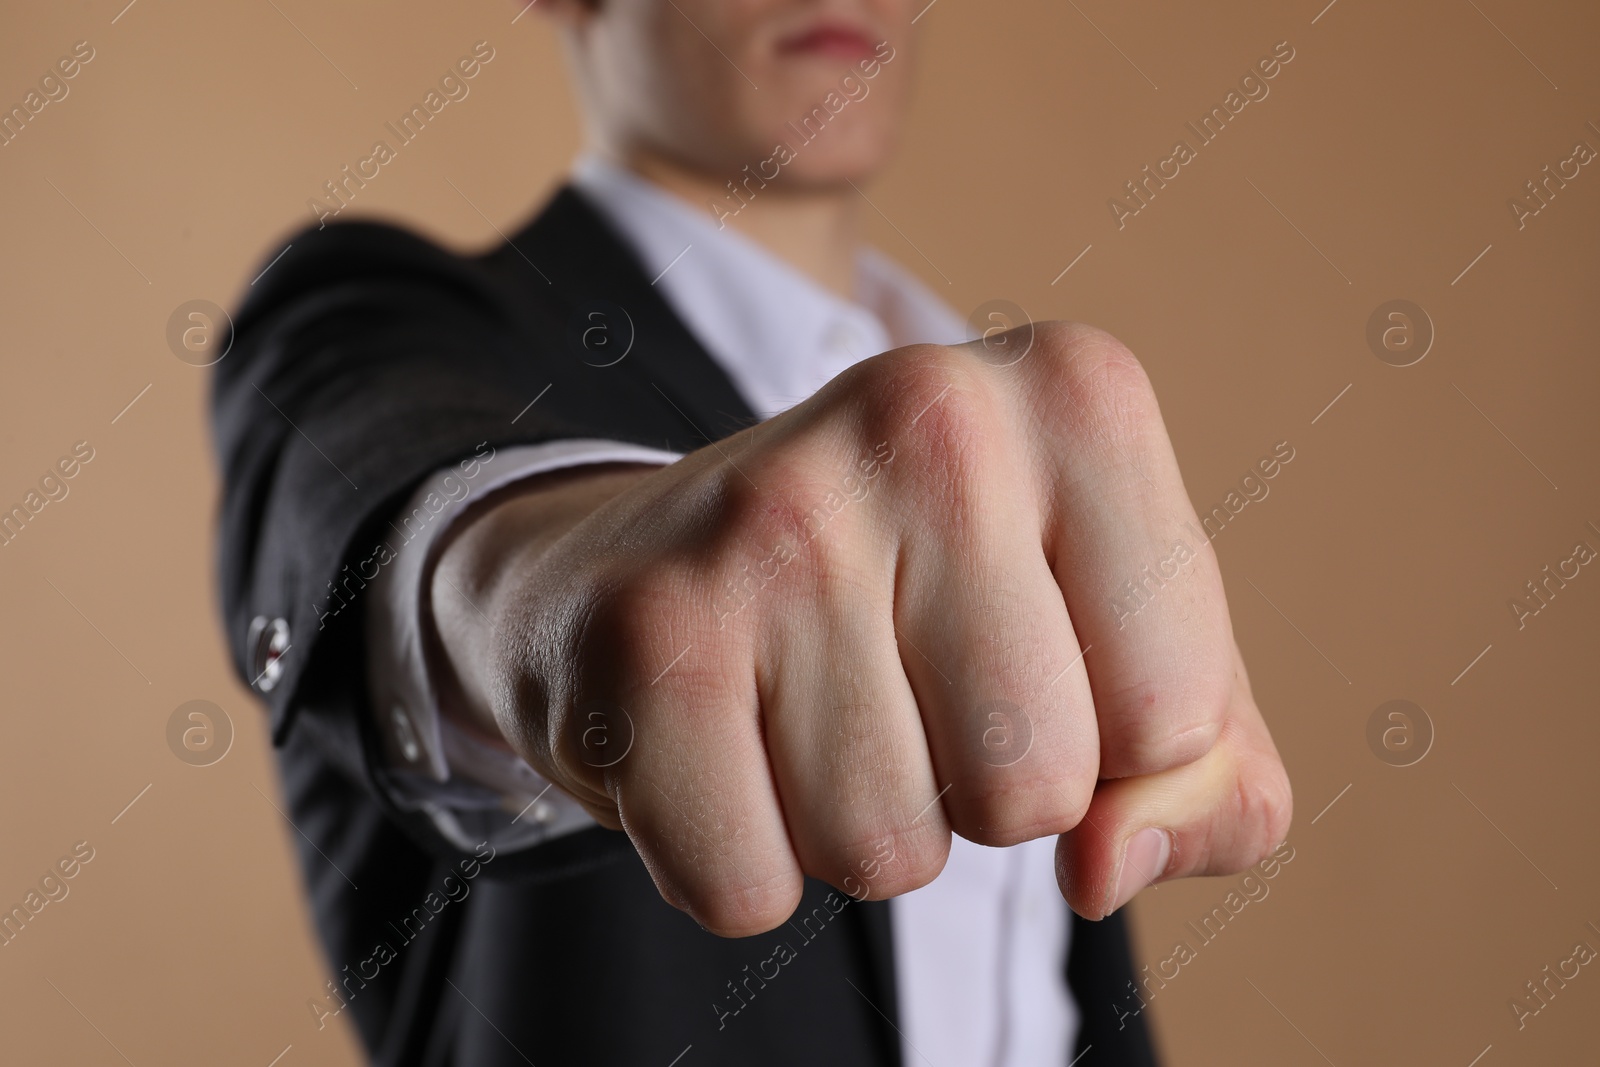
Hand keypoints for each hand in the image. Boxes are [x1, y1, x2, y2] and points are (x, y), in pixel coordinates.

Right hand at [432, 321, 1291, 934]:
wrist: (647, 551)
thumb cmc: (922, 602)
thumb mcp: (1115, 648)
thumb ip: (1208, 776)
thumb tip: (1105, 869)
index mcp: (1079, 396)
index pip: (1175, 719)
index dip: (1108, 748)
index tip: (1024, 660)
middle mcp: (930, 419)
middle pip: (1035, 788)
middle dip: (978, 794)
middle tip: (900, 687)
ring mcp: (775, 514)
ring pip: (889, 851)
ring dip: (856, 828)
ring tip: (806, 705)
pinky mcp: (650, 629)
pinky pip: (744, 884)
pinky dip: (737, 862)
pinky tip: (717, 743)